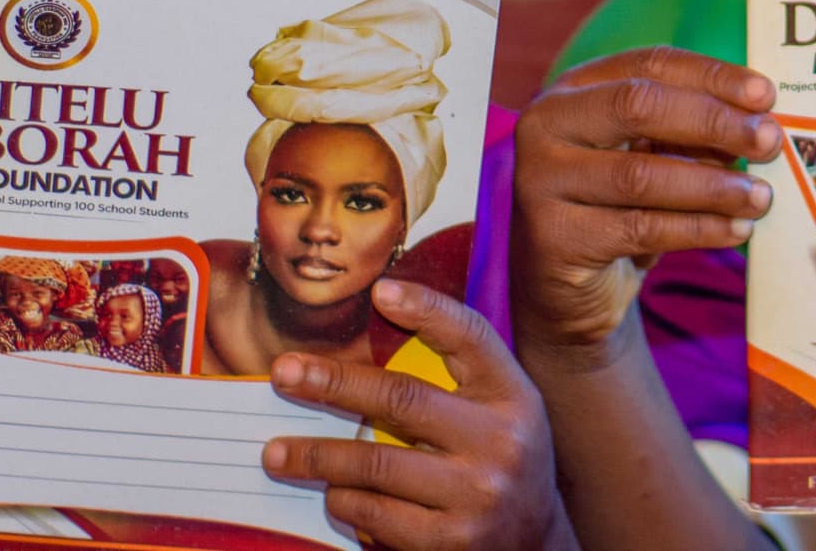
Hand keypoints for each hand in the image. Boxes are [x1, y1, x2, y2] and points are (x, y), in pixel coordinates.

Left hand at [264, 281, 568, 550]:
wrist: (536, 543)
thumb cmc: (502, 460)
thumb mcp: (500, 409)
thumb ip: (457, 375)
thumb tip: (383, 323)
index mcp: (511, 396)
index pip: (471, 337)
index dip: (427, 309)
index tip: (381, 290)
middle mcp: (500, 440)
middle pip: (402, 399)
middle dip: (333, 383)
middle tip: (284, 373)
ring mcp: (476, 494)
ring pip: (375, 465)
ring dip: (316, 457)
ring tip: (278, 453)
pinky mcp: (450, 542)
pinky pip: (375, 514)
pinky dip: (343, 501)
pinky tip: (331, 494)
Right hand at [511, 49, 779, 351]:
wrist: (568, 288)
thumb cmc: (620, 206)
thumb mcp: (651, 156)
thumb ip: (692, 132)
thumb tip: (761, 122)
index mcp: (574, 88)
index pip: (649, 65)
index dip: (712, 76)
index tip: (767, 95)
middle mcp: (546, 123)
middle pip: (639, 107)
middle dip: (714, 123)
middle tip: (769, 142)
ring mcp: (540, 180)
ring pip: (641, 175)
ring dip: (713, 186)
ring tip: (761, 197)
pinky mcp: (553, 237)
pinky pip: (639, 228)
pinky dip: (697, 229)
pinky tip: (736, 231)